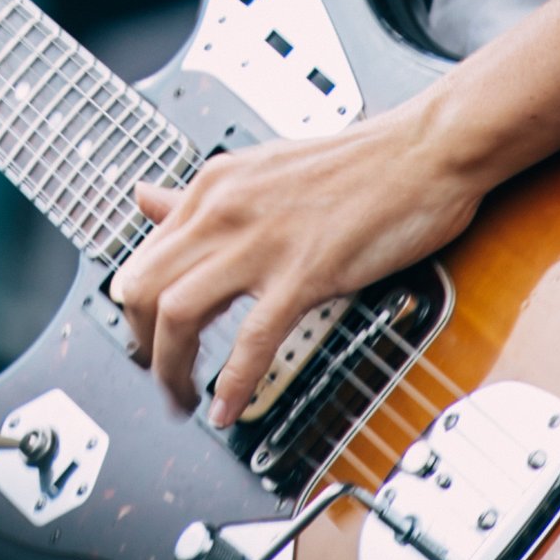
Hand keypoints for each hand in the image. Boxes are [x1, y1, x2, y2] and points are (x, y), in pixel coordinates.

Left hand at [114, 91, 486, 426]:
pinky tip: (228, 408)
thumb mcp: (261, 169)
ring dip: (172, 369)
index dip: (134, 309)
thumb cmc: (357, 164)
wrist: (425, 151)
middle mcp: (225, 209)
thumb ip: (201, 195)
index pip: (144, 254)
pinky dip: (234, 383)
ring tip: (184, 399)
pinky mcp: (305, 272)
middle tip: (157, 377)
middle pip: (143, 287)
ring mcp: (262, 242)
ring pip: (178, 313)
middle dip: (140, 346)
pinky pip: (253, 339)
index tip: (146, 339)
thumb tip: (146, 198)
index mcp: (214, 185)